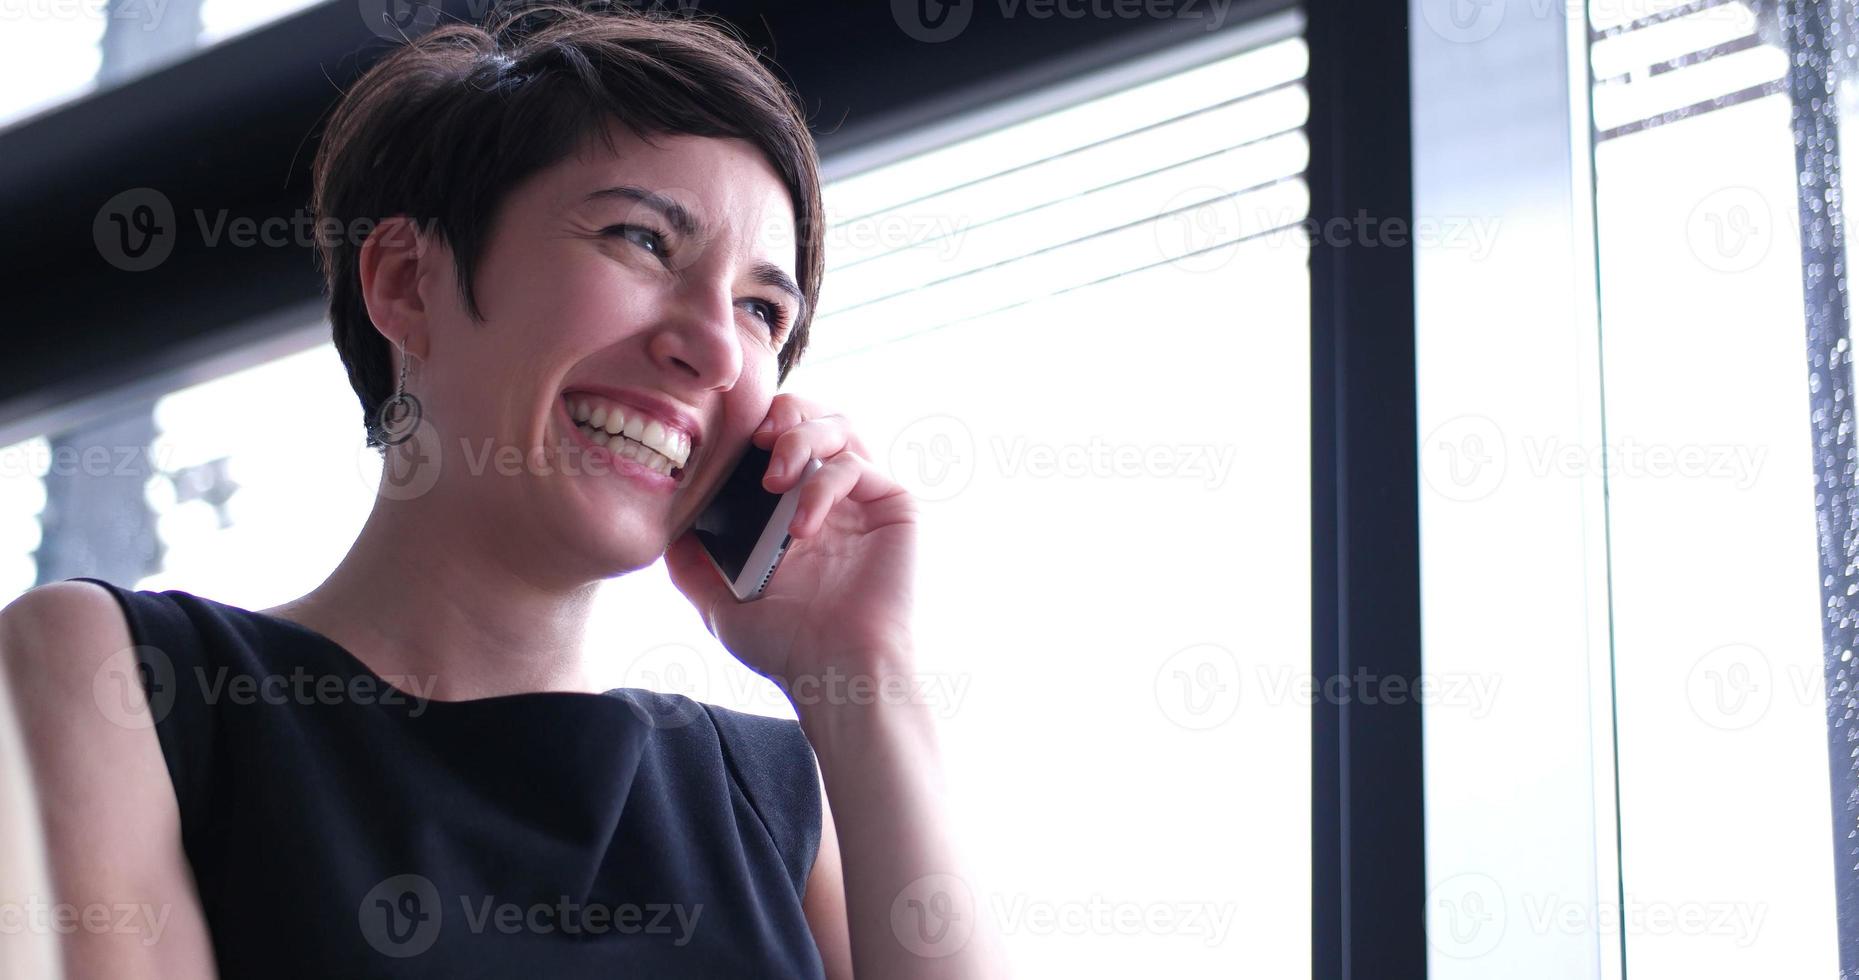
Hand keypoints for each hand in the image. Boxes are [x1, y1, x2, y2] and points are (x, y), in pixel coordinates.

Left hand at [664, 394, 919, 701]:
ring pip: (840, 427)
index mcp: (796, 510)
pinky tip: (801, 527)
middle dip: (783, 414)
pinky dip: (822, 485)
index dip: (757, 427)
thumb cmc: (786, 646)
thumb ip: (692, 565)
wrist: (836, 672)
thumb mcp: (720, 603)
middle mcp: (834, 498)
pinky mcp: (894, 507)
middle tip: (756, 440)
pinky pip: (857, 467)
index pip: (780, 440)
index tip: (729, 443)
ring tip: (774, 478)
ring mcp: (865, 501)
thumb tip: (664, 529)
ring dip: (801, 437)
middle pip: (815, 417)